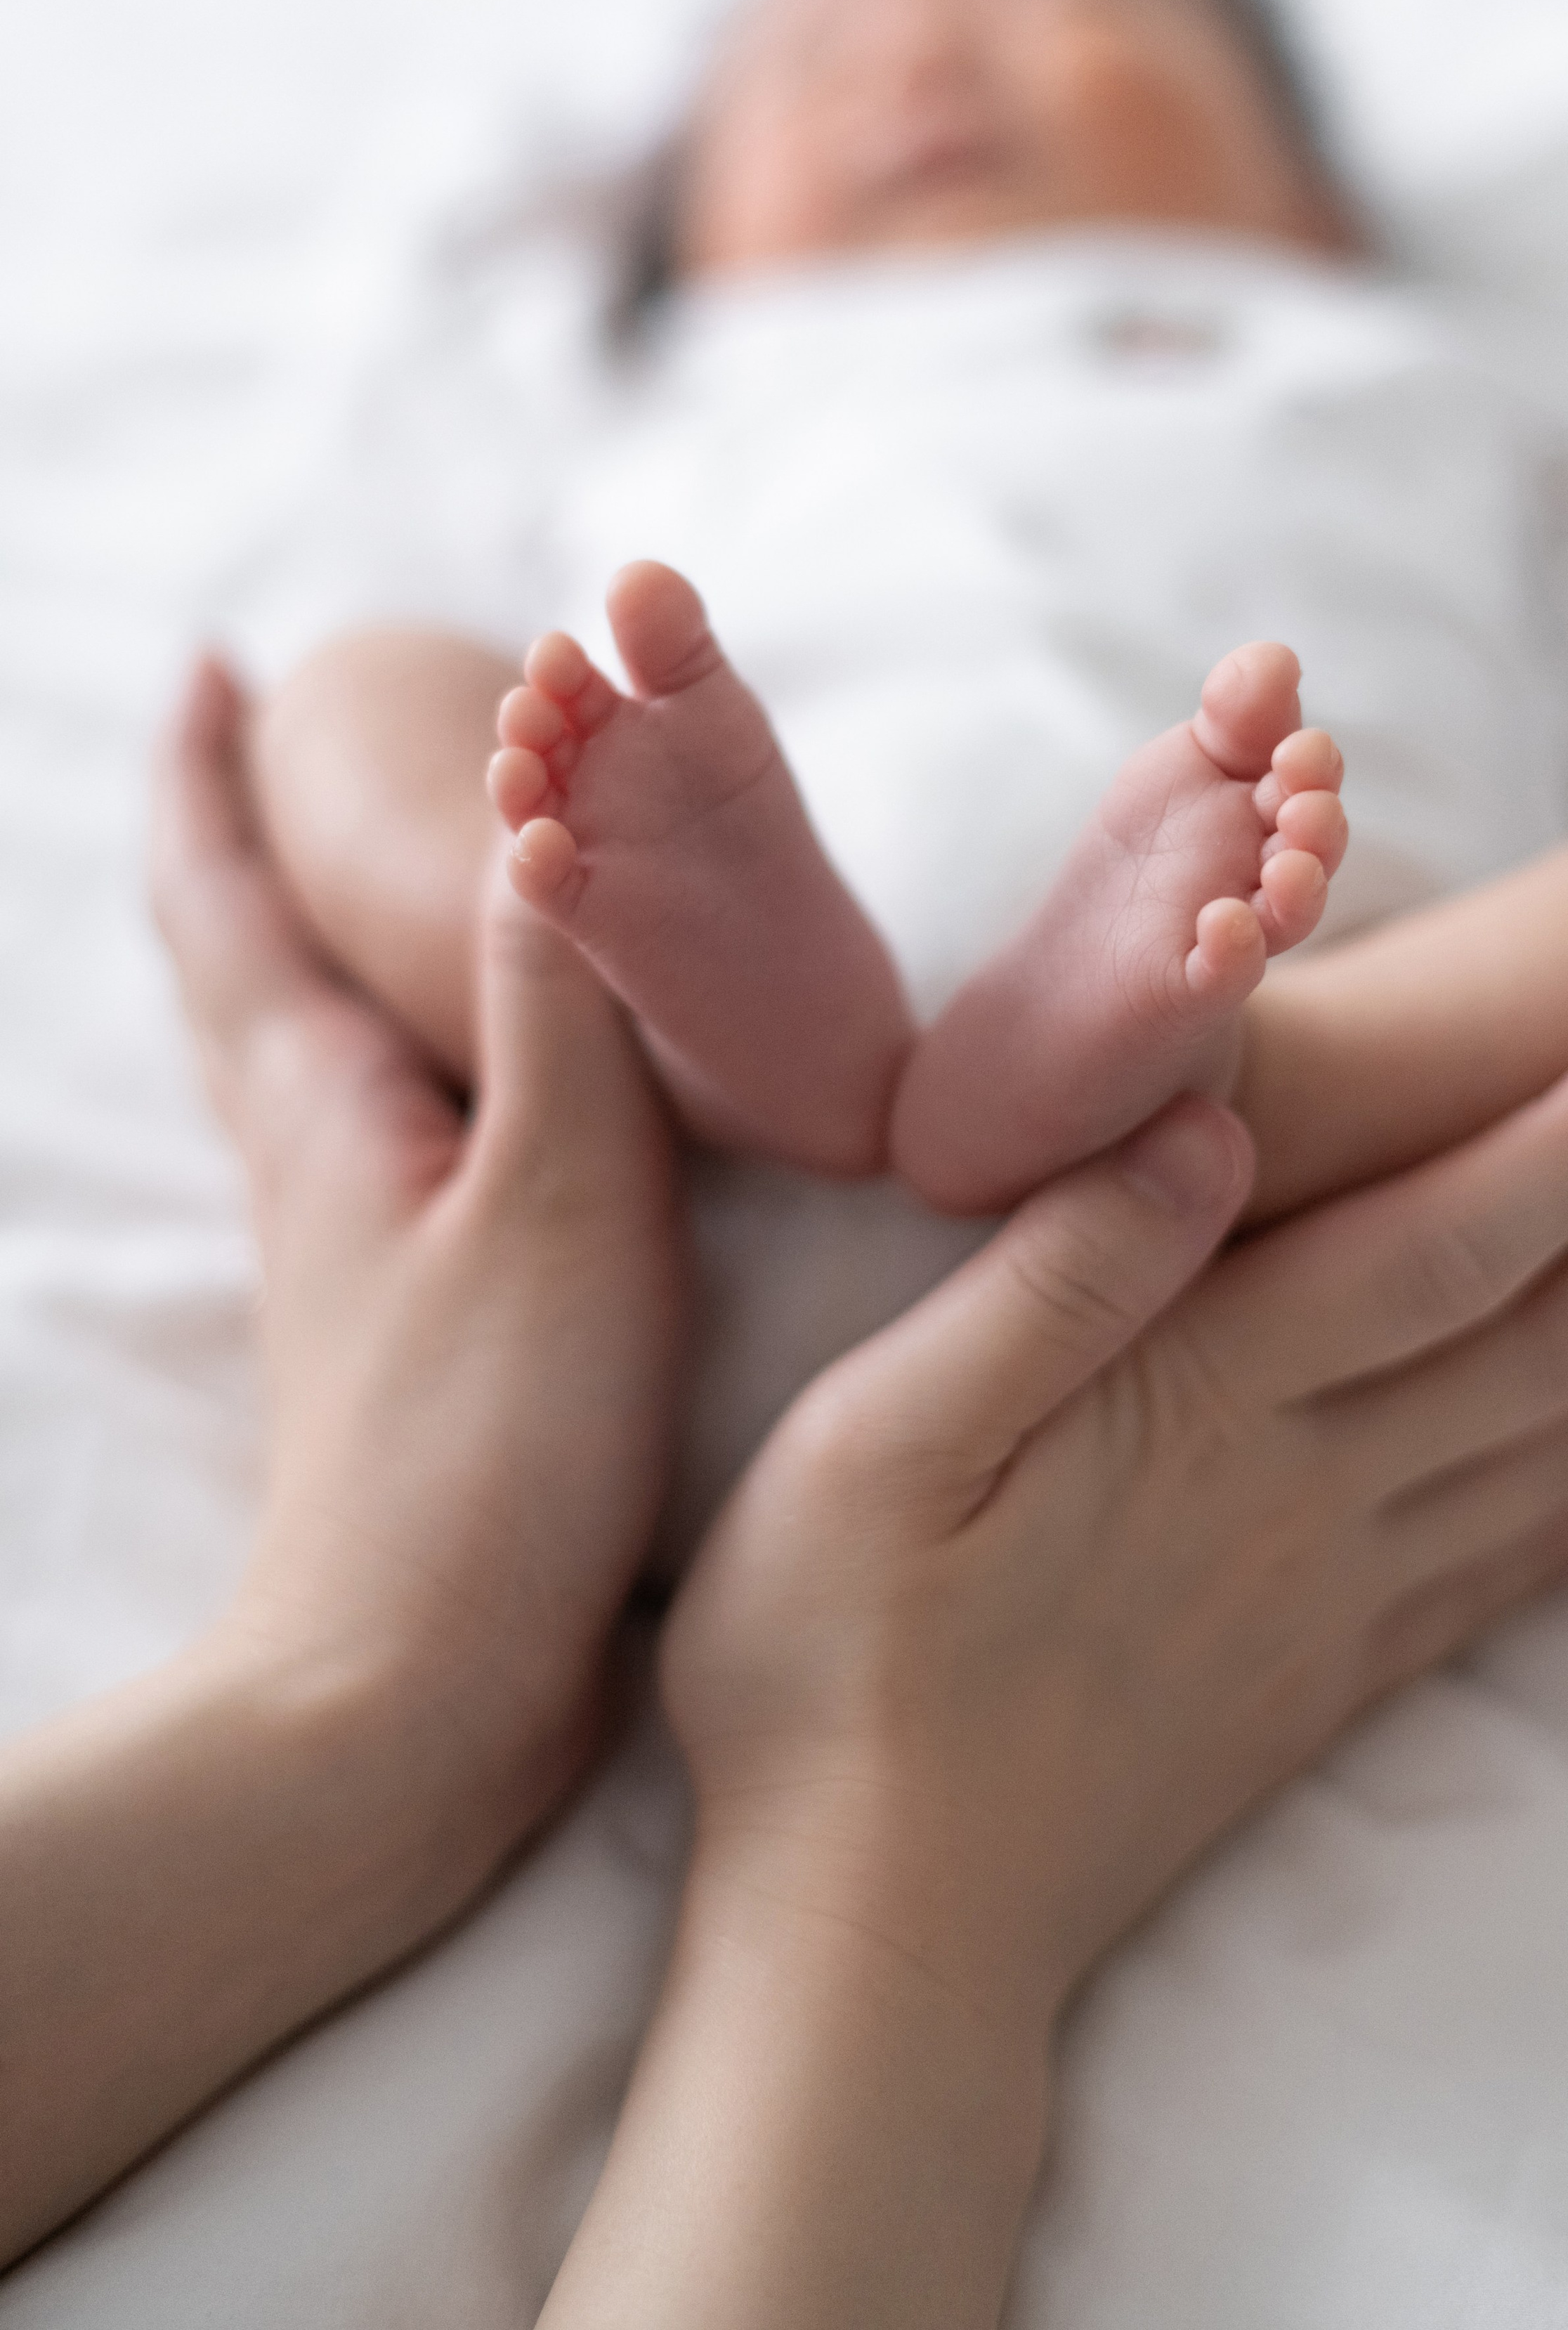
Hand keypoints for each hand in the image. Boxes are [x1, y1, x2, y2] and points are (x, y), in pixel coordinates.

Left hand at [152, 655, 683, 1807]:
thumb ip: (561, 1000)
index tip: (217, 668)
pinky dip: (381, 1060)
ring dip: (300, 946)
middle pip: (235, 968)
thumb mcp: (557, 1195)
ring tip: (354, 887)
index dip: (212, 778)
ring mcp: (347, 1252)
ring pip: (291, 1055)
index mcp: (326, 1110)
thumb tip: (544, 798)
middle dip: (237, 846)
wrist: (412, 1694)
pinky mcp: (402, 1326)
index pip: (231, 901)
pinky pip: (365, 1139)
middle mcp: (313, 1165)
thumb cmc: (485, 1452)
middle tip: (264, 748)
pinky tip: (446, 1093)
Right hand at [668, 1007, 1567, 2030]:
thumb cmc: (836, 1667)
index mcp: (1200, 1408)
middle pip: (1548, 1346)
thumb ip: (1053, 1281)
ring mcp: (1316, 1605)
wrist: (875, 1937)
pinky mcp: (1302, 1691)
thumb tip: (1211, 1132)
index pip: (1441, 1245)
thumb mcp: (881, 1442)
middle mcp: (1299, 1498)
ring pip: (1548, 1454)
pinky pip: (1484, 1588)